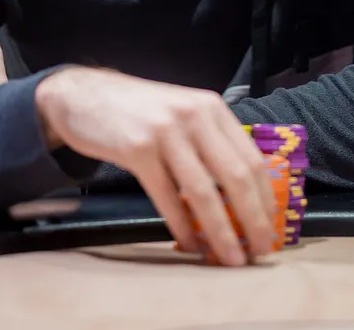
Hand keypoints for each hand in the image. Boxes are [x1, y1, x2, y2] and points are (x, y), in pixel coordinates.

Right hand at [36, 68, 274, 266]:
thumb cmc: (139, 112)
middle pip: (235, 177)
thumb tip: (242, 195)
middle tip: (259, 251)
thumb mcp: (183, 114)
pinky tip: (190, 245)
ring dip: (221, 232)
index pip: (252, 159)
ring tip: (230, 258)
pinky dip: (181, 226)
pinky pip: (166, 197)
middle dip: (252, 220)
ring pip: (203, 192)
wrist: (83, 95)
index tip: (270, 229)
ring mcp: (165, 132)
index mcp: (212, 109)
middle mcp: (194, 116)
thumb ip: (210, 143)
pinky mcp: (136, 149)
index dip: (264, 199)